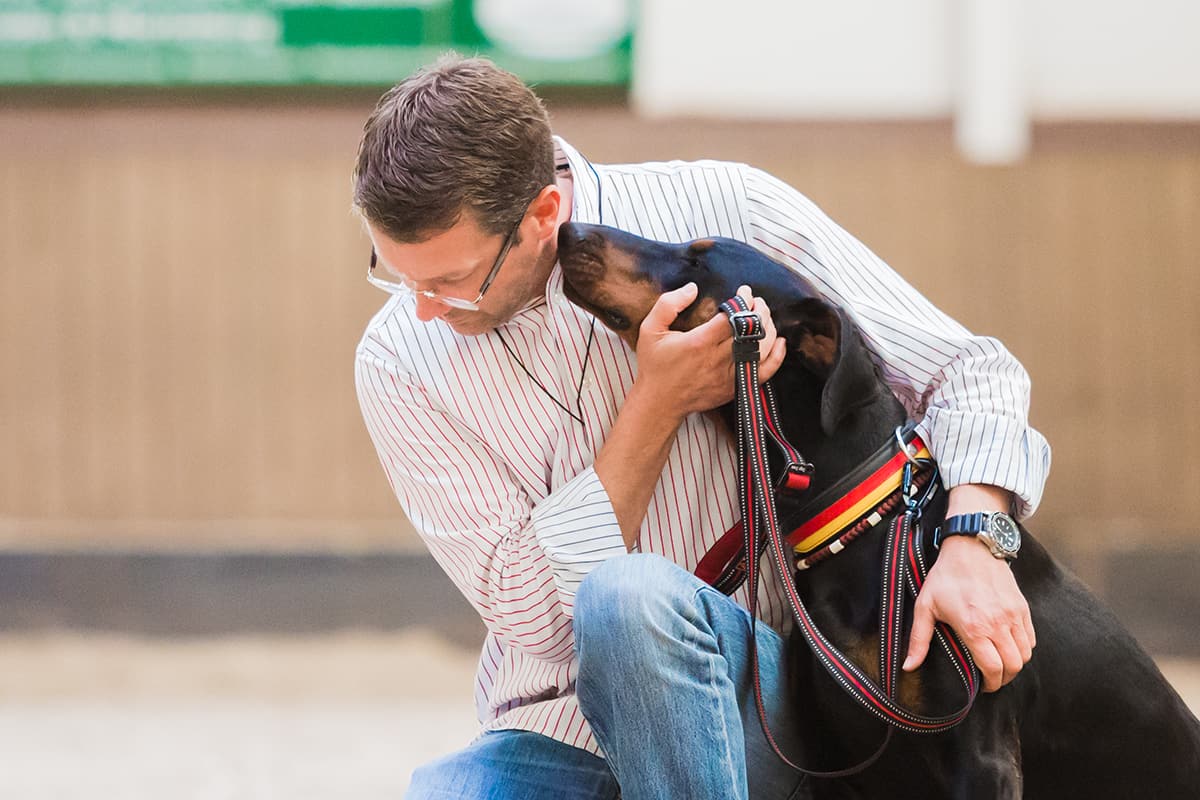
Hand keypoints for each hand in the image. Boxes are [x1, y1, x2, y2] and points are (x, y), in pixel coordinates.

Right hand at [633, 283, 785, 419]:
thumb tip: (692, 288)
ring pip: (762, 348)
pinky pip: (765, 372)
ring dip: (769, 328)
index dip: (744, 300)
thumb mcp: (650, 329)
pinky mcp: (735, 387)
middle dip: (760, 310)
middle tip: (757, 301)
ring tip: (764, 316)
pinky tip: (780, 341)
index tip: (744, 291)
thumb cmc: (655, 365)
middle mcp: (718, 359)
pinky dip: (777, 356)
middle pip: (751, 330)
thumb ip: (668, 304)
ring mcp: (729, 375)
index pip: (733, 316)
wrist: (659, 403)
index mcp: (700, 342)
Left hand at [903, 535, 1035, 691]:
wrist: (971, 547)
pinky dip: (1024, 648)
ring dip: (1015, 665)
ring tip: (1001, 664)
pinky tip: (1010, 647)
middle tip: (992, 678)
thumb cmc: (946, 576)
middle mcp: (999, 624)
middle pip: (1013, 666)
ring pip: (1025, 654)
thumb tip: (908, 666)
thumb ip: (918, 640)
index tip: (983, 686)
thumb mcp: (926, 606)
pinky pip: (1031, 638)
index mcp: (975, 628)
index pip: (993, 668)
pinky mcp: (1022, 607)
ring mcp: (1014, 616)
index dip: (990, 684)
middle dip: (1004, 678)